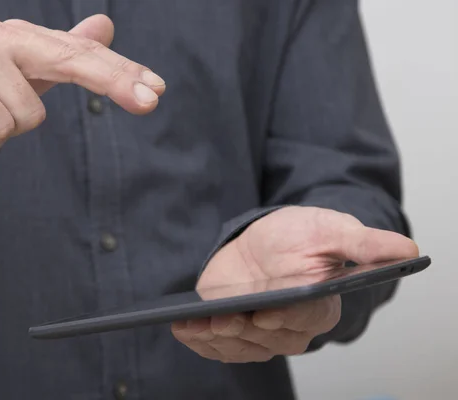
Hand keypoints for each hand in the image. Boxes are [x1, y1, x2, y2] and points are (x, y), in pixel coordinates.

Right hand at [0, 15, 165, 157]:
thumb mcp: (25, 75)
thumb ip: (64, 54)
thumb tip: (105, 25)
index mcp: (25, 38)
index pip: (82, 53)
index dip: (121, 72)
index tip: (157, 90)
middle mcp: (5, 38)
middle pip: (72, 61)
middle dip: (114, 81)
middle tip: (151, 100)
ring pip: (29, 116)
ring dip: (6, 133)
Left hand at [172, 206, 418, 362]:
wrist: (269, 239)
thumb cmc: (303, 235)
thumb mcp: (332, 229)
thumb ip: (364, 243)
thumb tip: (408, 250)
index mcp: (319, 307)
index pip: (304, 319)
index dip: (285, 317)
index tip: (265, 310)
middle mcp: (290, 329)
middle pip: (266, 339)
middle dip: (242, 329)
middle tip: (221, 316)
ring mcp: (259, 334)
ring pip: (238, 347)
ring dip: (215, 337)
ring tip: (192, 324)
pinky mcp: (233, 330)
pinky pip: (217, 345)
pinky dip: (199, 339)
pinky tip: (182, 328)